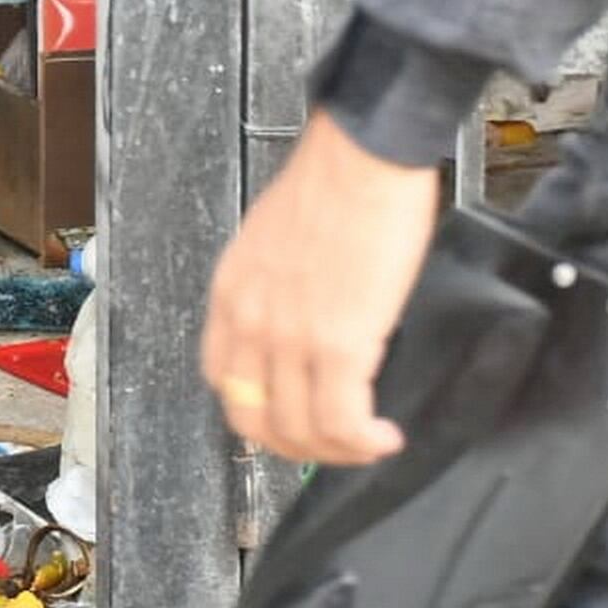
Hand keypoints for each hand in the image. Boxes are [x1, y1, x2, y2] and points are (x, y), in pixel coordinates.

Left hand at [202, 112, 440, 465]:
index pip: (223, 381)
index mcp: (230, 295)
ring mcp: (290, 338)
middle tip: (332, 444)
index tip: (292, 416)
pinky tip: (384, 435)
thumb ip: (275, 289)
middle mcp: (249, 322)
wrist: (363, 156)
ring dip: (336, 451)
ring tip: (367, 443)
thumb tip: (304, 320)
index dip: (258, 411)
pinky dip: (363, 441)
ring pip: (300, 429)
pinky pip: (342, 419)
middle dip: (294, 446)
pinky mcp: (338, 344)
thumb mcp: (274, 242)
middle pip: (253, 419)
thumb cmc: (333, 182)